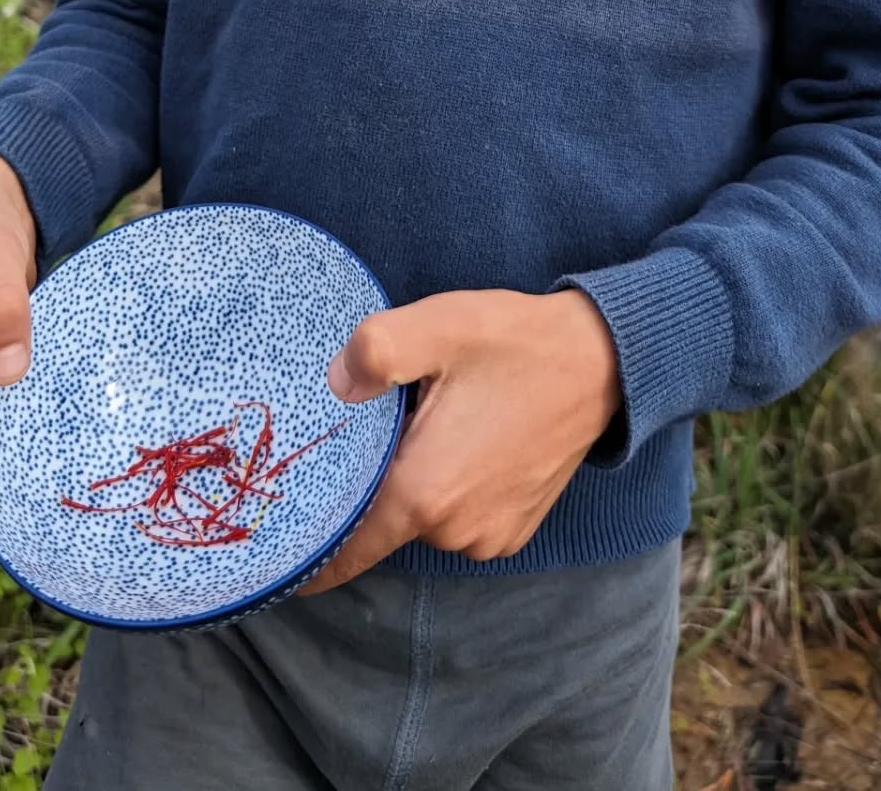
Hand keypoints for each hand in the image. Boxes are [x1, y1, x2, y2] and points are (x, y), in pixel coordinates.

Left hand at [298, 288, 620, 592]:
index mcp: (424, 493)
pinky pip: (458, 516)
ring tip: (435, 420)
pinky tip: (467, 436)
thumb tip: (335, 383)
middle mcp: (454, 530)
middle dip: (371, 482)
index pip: (345, 550)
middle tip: (377, 428)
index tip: (276, 553)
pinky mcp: (514, 527)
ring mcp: (489, 535)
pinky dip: (451, 486)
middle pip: (381, 519)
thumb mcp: (438, 326)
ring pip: (421, 516)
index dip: (307, 555)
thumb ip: (373, 351)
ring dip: (416, 480)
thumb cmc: (516, 343)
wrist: (605, 360)